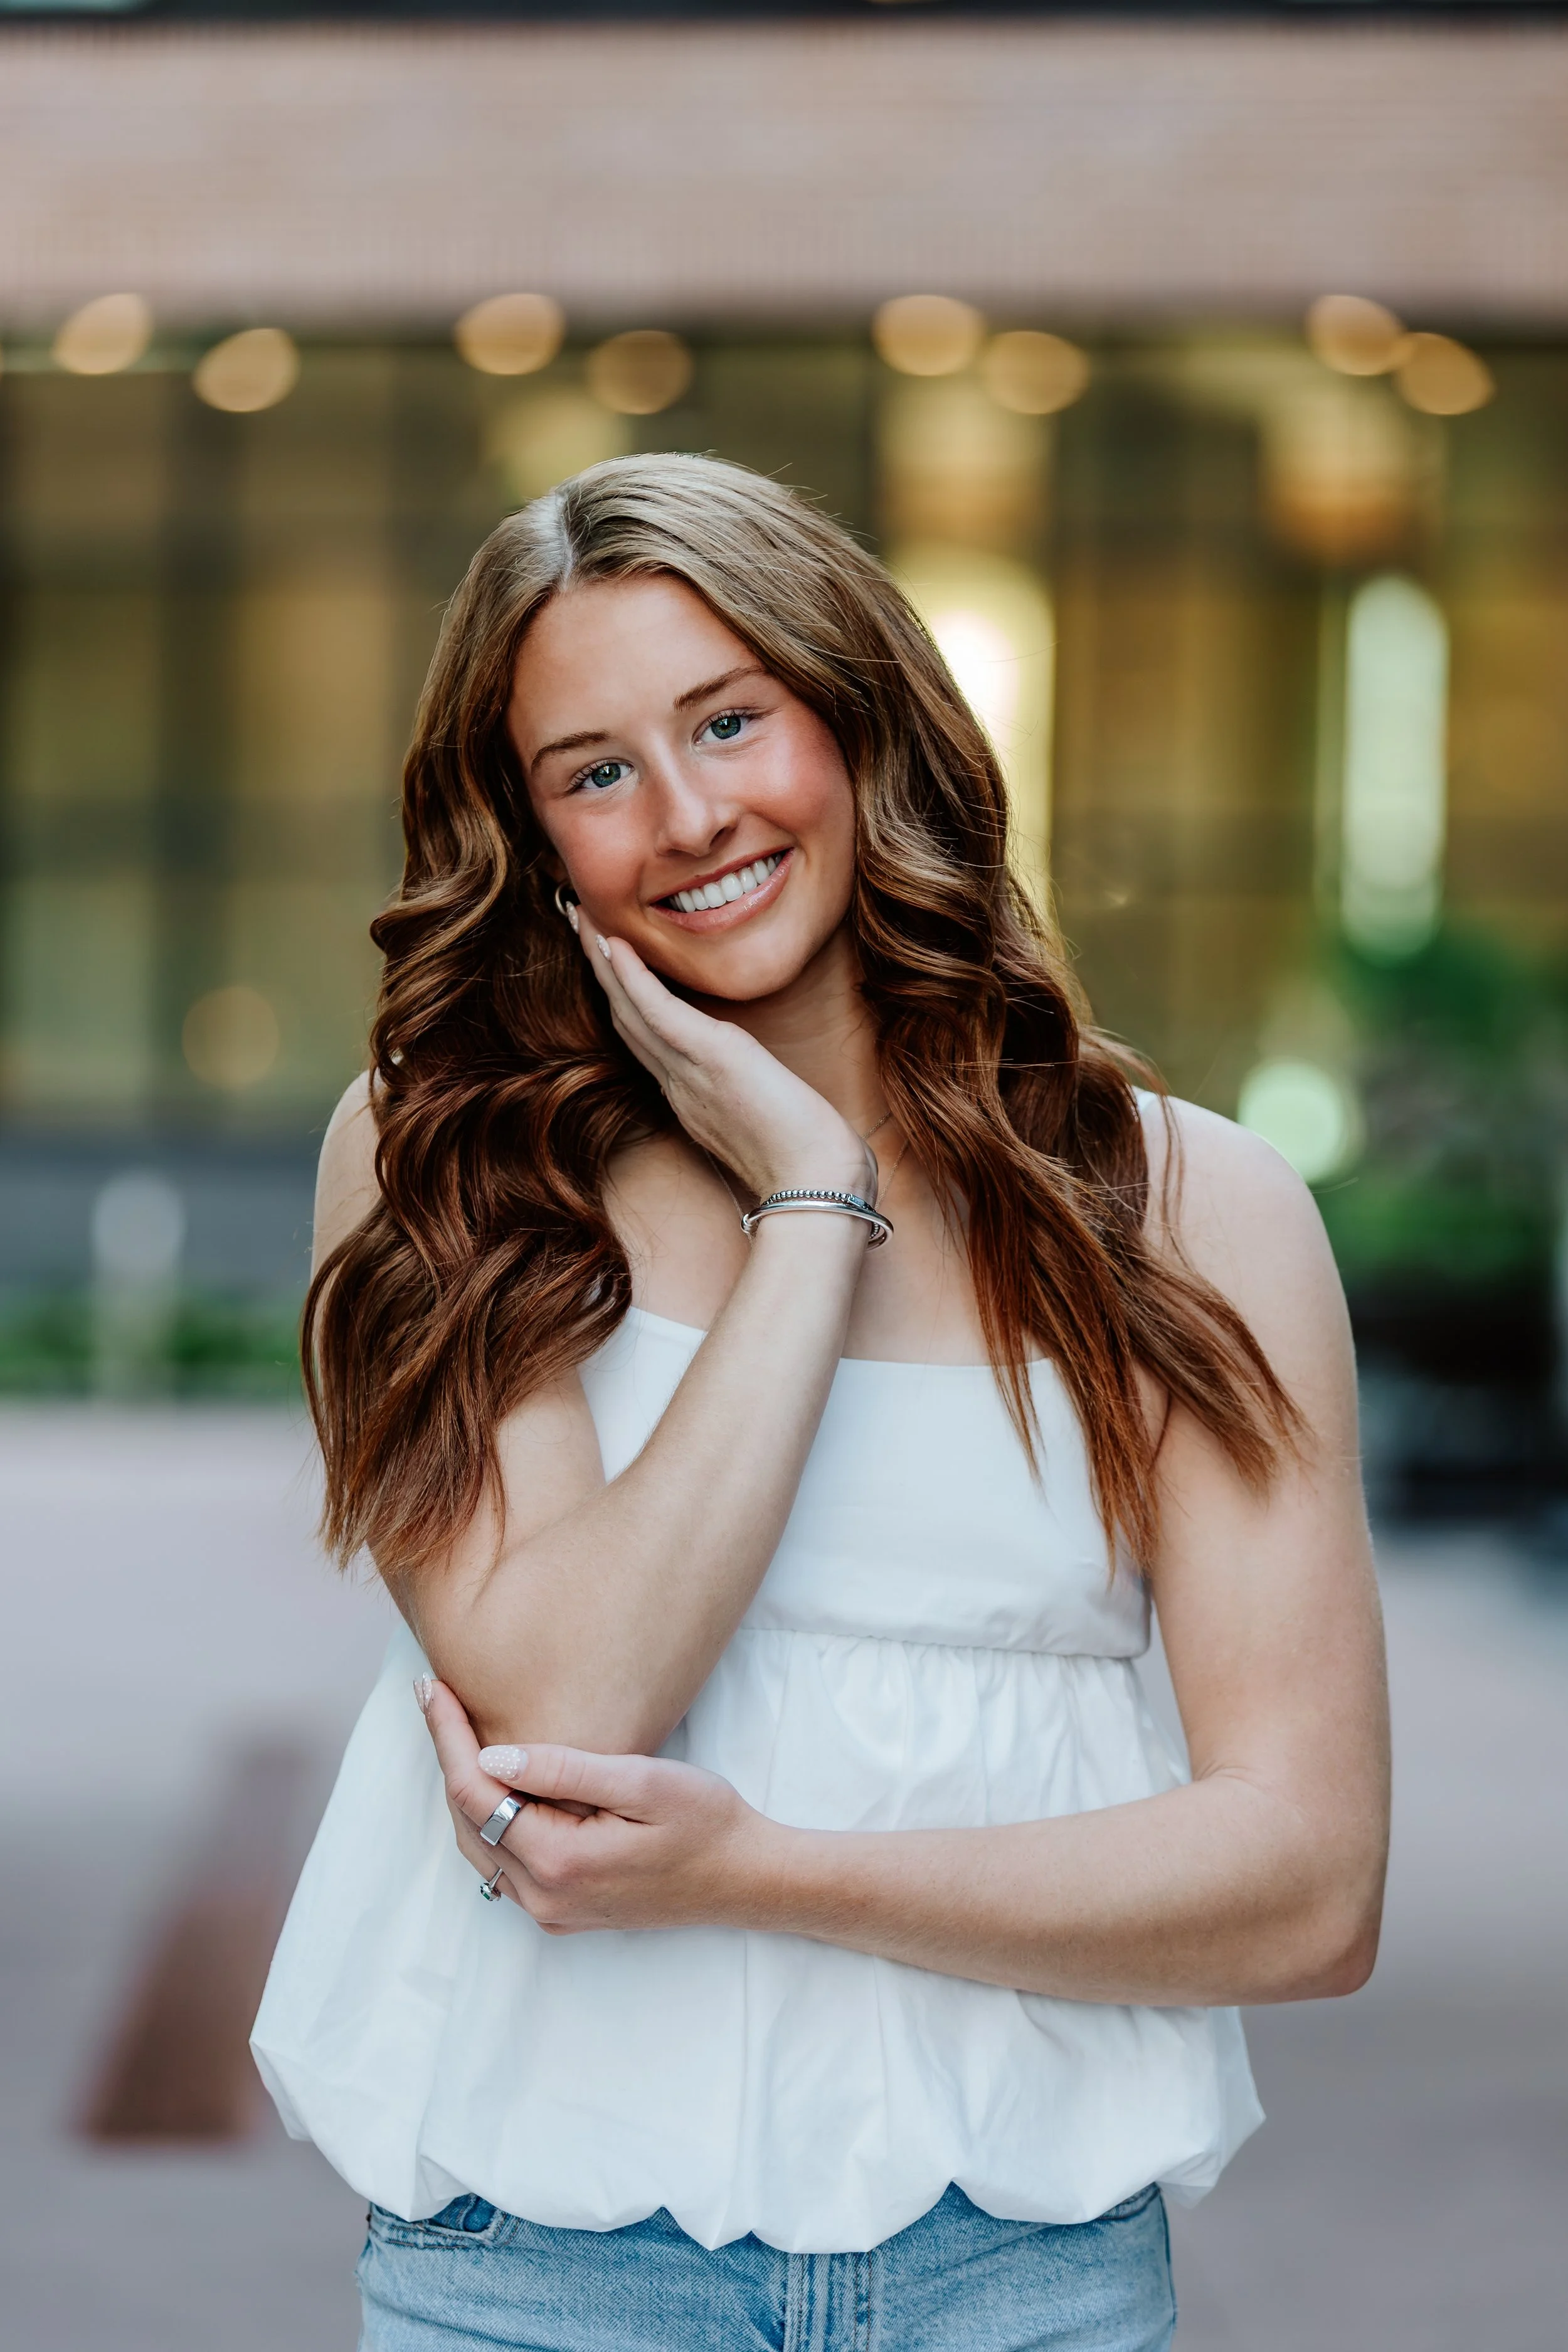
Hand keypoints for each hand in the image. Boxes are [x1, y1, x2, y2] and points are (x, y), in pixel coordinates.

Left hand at [418, 1677, 777, 1934]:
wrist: (746, 1878)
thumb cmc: (707, 1822)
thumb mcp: (645, 1782)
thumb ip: (566, 1770)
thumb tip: (492, 1756)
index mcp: (559, 1861)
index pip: (476, 1793)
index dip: (447, 1736)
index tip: (430, 1686)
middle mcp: (544, 1896)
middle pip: (467, 1820)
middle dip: (447, 1755)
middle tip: (434, 1695)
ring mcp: (551, 1910)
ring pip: (480, 1845)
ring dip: (464, 1788)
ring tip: (453, 1728)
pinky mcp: (563, 1911)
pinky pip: (503, 1864)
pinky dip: (488, 1819)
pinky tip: (494, 1781)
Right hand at [581, 926, 873, 1204]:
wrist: (818, 1185)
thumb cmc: (809, 1162)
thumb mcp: (774, 1120)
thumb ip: (755, 1098)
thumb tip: (760, 1083)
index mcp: (691, 1098)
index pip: (645, 1038)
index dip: (621, 998)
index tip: (607, 960)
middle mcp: (679, 1085)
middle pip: (625, 1019)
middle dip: (601, 971)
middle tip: (577, 924)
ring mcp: (688, 1074)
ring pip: (629, 1011)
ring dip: (603, 963)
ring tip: (580, 918)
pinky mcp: (710, 1059)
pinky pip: (657, 1013)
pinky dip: (634, 979)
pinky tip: (615, 946)